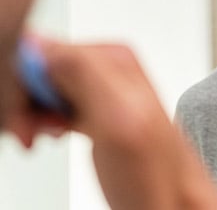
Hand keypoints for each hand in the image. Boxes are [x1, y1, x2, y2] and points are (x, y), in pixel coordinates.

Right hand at [8, 38, 216, 209]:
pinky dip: (40, 120)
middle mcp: (106, 67)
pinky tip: (52, 135)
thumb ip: (82, 73)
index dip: (22, 84)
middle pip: (39, 67)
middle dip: (25, 101)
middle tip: (31, 133)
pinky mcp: (92, 109)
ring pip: (41, 87)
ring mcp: (99, 89)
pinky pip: (51, 102)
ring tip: (42, 136)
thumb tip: (40, 43)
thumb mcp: (119, 117)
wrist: (173, 202)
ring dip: (30, 114)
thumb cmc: (156, 171)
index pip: (42, 49)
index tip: (23, 117)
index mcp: (112, 57)